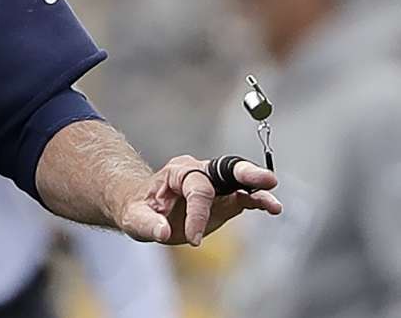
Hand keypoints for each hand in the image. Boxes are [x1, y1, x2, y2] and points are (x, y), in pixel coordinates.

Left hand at [117, 155, 282, 245]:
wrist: (142, 207)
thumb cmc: (138, 208)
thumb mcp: (133, 217)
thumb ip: (148, 224)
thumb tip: (163, 233)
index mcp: (177, 172)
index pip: (196, 190)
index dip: (198, 215)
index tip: (193, 238)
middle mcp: (199, 173)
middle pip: (226, 169)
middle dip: (247, 174)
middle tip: (267, 180)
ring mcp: (214, 186)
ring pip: (240, 183)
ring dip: (258, 192)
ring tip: (274, 205)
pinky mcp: (224, 201)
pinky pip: (244, 198)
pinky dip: (257, 202)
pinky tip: (272, 208)